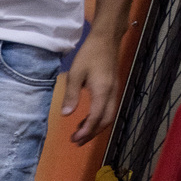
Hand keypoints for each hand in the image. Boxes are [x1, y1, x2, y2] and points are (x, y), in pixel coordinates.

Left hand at [61, 30, 122, 145]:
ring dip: (95, 127)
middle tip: (76, 141)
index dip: (86, 131)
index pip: (96, 117)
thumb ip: (71, 95)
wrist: (106, 39)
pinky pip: (108, 109)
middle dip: (92, 133)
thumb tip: (66, 114)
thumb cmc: (89, 54)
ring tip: (80, 134)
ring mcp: (114, 91)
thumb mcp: (75, 73)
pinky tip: (86, 120)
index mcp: (103, 91)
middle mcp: (112, 94)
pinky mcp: (112, 89)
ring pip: (108, 116)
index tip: (75, 139)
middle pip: (105, 120)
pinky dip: (98, 118)